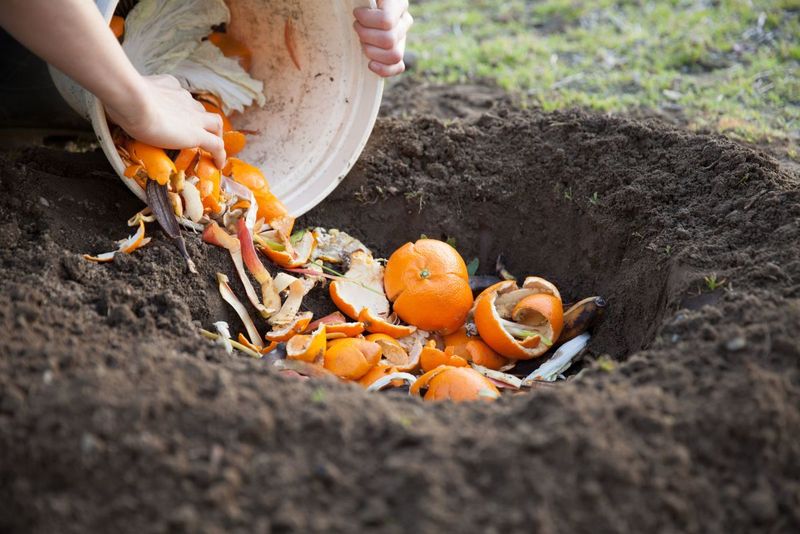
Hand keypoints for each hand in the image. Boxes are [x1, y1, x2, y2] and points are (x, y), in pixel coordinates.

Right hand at [105, 74, 225, 167]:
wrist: (132, 100)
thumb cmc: (122, 97)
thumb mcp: (124, 95)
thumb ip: (124, 101)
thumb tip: (110, 109)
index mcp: (170, 87)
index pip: (181, 97)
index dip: (182, 109)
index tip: (177, 118)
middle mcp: (184, 99)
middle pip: (200, 110)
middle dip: (201, 122)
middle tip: (196, 136)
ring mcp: (193, 117)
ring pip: (215, 124)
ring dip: (216, 136)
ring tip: (212, 151)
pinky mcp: (196, 134)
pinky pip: (217, 145)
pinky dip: (220, 155)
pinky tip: (219, 164)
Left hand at [353, 0, 412, 76]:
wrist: (361, 12)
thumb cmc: (357, 2)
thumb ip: (362, 1)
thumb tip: (362, 7)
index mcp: (398, 4)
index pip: (386, 21)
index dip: (366, 20)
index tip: (356, 13)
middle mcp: (404, 21)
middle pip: (388, 40)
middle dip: (366, 36)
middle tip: (357, 27)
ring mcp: (402, 39)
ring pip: (394, 55)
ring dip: (372, 51)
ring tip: (362, 41)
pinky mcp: (397, 55)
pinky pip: (397, 67)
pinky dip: (383, 69)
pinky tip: (370, 64)